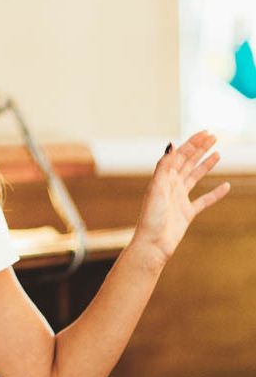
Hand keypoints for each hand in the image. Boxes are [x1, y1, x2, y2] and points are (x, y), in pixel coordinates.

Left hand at [131, 130, 230, 268]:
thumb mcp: (157, 188)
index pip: (179, 156)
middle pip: (187, 163)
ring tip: (218, 153)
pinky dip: (215, 193)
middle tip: (214, 137)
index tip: (206, 133)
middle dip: (199, 149)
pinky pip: (204, 200)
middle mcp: (170, 186)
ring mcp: (179, 199)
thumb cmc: (151, 217)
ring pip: (195, 177)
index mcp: (163, 179)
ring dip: (205, 165)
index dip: (192, 144)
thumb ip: (164, 167)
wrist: (153, 243)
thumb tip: (172, 145)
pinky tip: (226, 186)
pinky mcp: (187, 213)